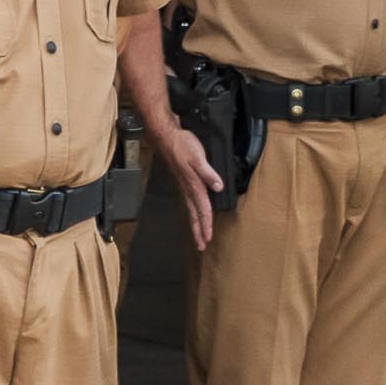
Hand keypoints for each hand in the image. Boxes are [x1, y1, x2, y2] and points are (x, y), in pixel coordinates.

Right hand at [152, 126, 224, 250]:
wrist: (167, 138)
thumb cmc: (182, 146)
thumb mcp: (198, 157)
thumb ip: (208, 173)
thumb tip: (218, 187)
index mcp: (194, 186)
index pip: (202, 210)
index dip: (206, 225)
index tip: (207, 239)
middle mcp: (189, 189)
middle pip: (195, 215)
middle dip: (198, 232)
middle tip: (201, 246)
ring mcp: (185, 187)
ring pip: (191, 211)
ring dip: (195, 225)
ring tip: (198, 236)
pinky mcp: (184, 182)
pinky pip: (189, 203)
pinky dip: (192, 213)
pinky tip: (194, 214)